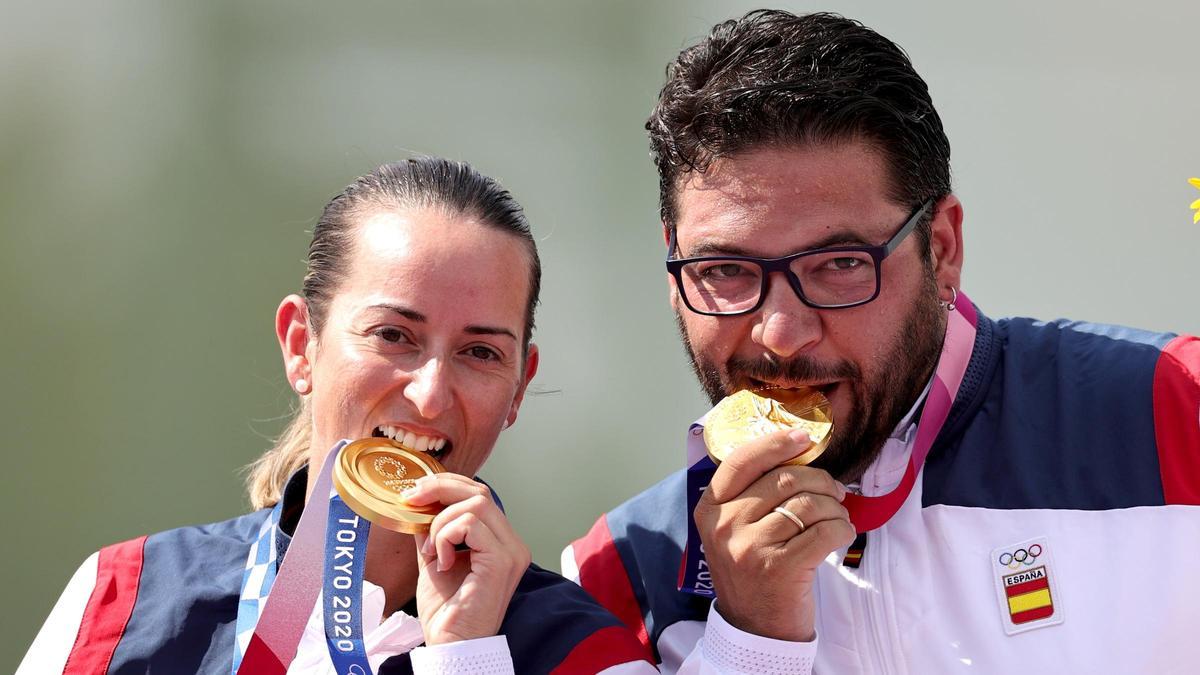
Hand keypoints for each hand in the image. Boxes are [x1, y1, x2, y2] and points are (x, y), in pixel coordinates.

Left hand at [402, 474, 530, 645]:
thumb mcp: (435, 558)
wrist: (450, 645)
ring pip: (476, 503)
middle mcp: (512, 543)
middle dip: (439, 489)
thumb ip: (433, 530)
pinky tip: (442, 561)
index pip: (480, 495)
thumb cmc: (446, 611)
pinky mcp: (502, 561)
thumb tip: (418, 503)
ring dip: (441, 522)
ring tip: (431, 550)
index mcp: (500, 541)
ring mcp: (511, 551)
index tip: (414, 495)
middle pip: (480, 491)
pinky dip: (446, 536)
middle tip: (410, 500)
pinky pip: (471, 524)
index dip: (446, 486)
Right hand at [693, 428, 854, 641]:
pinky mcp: (781, 568)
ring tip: (836, 517)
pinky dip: (842, 529)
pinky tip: (840, 534)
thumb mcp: (733, 530)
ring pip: (809, 503)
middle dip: (820, 481)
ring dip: (834, 507)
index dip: (775, 444)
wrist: (754, 629)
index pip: (741, 461)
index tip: (802, 438)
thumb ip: (752, 493)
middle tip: (833, 491)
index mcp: (709, 509)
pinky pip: (825, 531)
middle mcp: (725, 525)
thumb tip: (796, 451)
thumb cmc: (751, 572)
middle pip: (785, 478)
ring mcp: (751, 547)